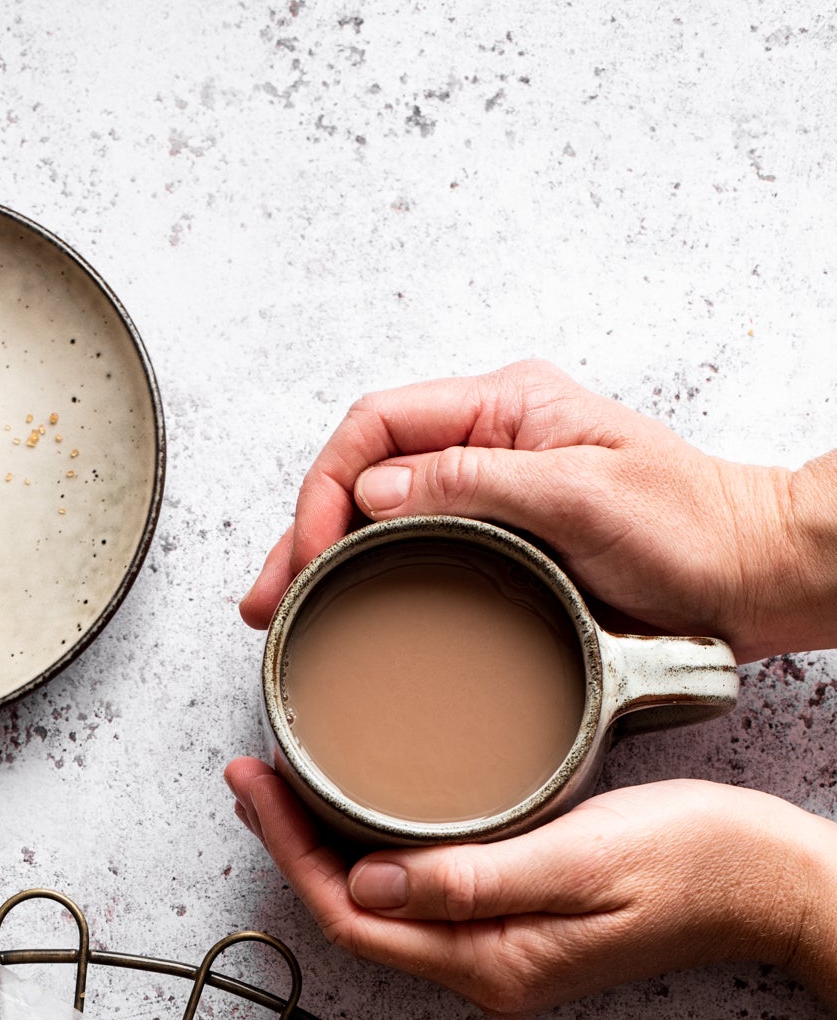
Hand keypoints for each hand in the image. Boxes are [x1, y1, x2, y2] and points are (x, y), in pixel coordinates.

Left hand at [224, 761, 836, 1016]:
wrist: (772, 883)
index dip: (291, 851)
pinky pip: (420, 892)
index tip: (255, 781)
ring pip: (382, 906)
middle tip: (253, 768)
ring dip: (327, 845)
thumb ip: (472, 879)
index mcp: (489, 961)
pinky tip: (365, 802)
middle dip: (292, 845)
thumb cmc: (695, 863)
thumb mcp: (581, 860)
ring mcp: (499, 951)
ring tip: (288, 778)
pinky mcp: (517, 923)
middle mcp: (482, 969)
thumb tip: (366, 884)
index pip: (352, 916)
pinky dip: (377, 846)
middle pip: (354, 916)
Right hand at [239, 359, 836, 661]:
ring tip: (282, 612)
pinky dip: (366, 578)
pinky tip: (342, 608)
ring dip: (323, 559)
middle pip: (364, 472)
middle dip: (303, 530)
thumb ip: (478, 484)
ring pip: (378, 515)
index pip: (379, 423)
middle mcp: (490, 443)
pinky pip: (413, 550)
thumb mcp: (584, 496)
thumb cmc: (691, 529)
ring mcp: (491, 495)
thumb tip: (377, 491)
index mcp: (506, 407)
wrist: (752, 576)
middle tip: (268, 597)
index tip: (311, 549)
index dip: (327, 484)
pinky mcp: (500, 545)